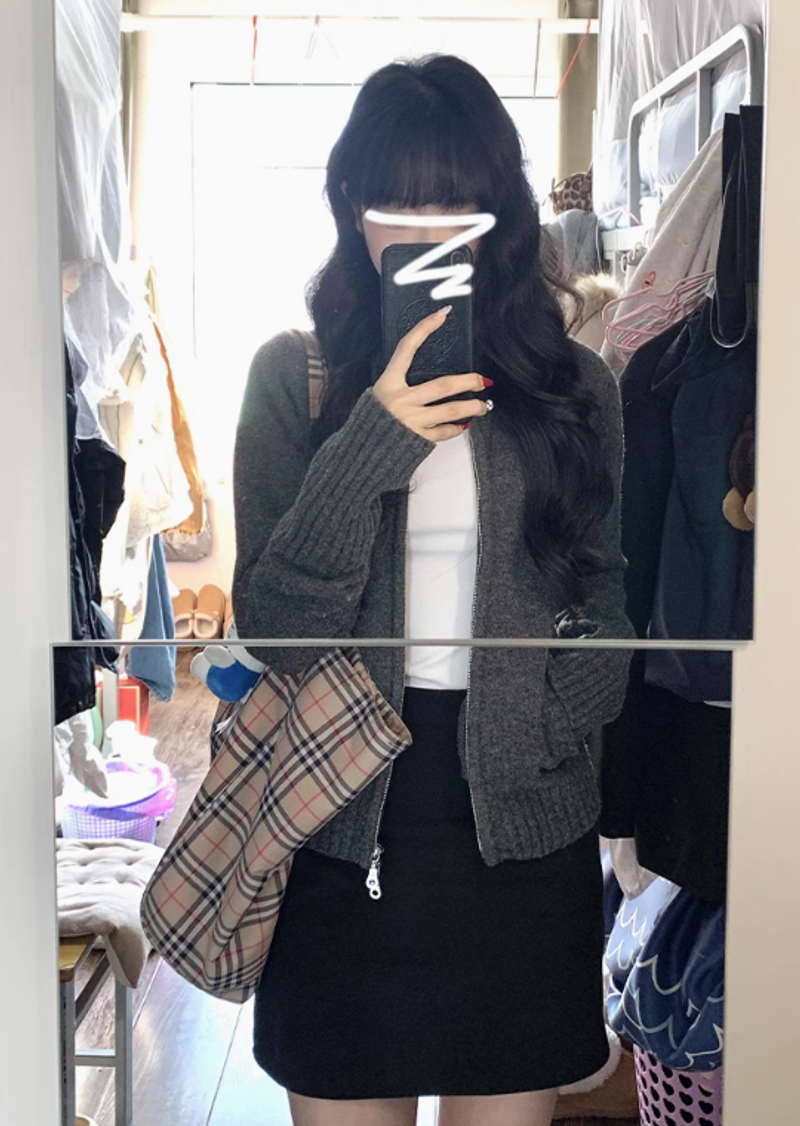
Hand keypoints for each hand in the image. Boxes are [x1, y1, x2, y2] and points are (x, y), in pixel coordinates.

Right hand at [372, 307, 492, 441]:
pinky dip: (456, 428)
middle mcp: (400, 400)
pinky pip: (443, 431)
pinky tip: (464, 424)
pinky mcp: (417, 439)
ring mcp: (410, 420)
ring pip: (450, 410)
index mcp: (388, 383)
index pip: (407, 349)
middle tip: (483, 380)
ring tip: (483, 405)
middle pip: (442, 385)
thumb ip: (402, 382)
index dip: (424, 329)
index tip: (442, 314)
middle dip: (468, 381)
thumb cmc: (374, 419)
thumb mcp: (383, 393)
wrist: (363, 451)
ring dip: (472, 407)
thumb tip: (435, 377)